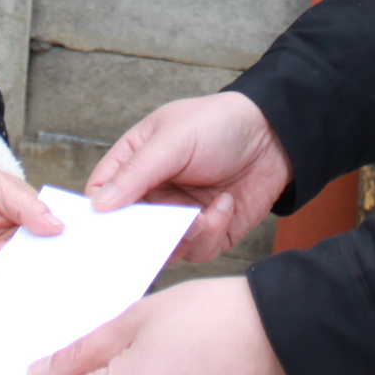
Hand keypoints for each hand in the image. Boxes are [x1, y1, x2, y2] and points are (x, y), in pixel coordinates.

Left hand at [0, 157, 63, 282]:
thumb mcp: (1, 186)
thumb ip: (26, 207)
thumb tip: (58, 227)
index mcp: (24, 228)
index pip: (41, 248)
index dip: (50, 260)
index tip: (59, 271)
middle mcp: (6, 247)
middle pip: (21, 269)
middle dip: (25, 280)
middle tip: (31, 291)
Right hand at [86, 92, 292, 262]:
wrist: (275, 135)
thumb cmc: (218, 124)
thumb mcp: (173, 140)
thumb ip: (136, 172)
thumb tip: (99, 205)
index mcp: (134, 163)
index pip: (101, 195)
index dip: (98, 215)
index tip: (101, 231)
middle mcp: (153, 194)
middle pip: (128, 230)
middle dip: (141, 237)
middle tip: (154, 236)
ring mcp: (179, 216)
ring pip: (162, 248)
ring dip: (181, 236)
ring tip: (199, 216)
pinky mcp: (208, 232)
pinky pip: (197, 251)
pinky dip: (210, 232)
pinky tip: (224, 204)